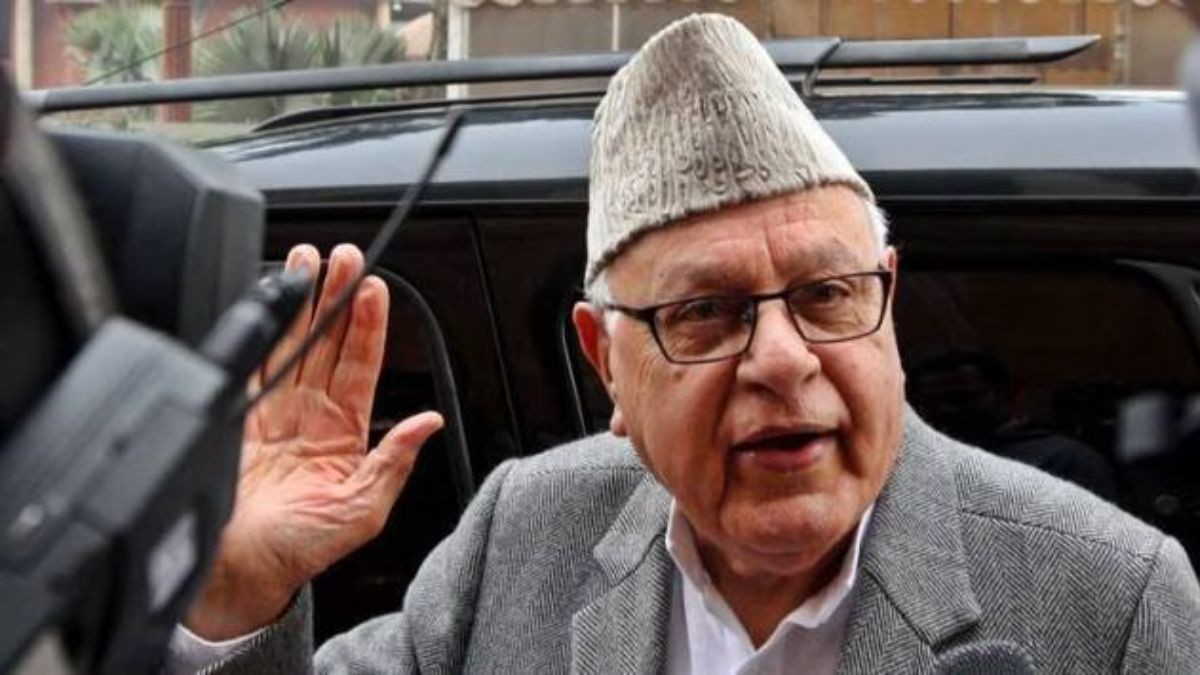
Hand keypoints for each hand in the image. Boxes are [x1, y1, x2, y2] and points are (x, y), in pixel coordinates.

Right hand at [186, 244, 443, 639]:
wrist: (238, 573)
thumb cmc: (301, 550)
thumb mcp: (363, 512)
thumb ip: (394, 462)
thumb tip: (430, 422)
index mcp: (346, 433)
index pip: (362, 366)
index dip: (369, 327)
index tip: (374, 290)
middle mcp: (312, 416)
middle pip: (328, 343)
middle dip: (336, 298)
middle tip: (343, 258)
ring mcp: (275, 413)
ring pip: (292, 344)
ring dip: (301, 303)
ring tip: (308, 261)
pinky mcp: (239, 416)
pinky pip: (252, 364)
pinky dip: (258, 332)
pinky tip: (267, 300)